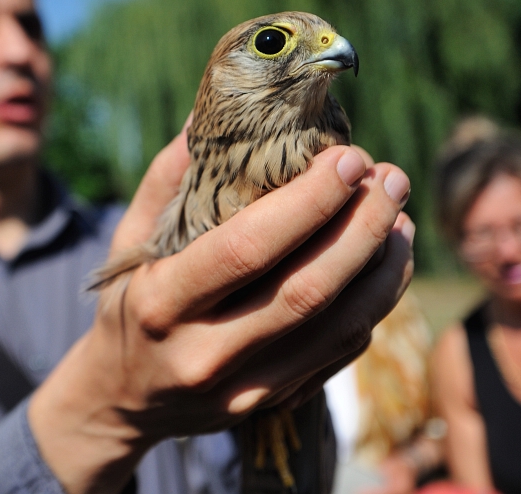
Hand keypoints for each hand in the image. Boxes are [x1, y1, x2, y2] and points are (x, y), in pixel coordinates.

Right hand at [29, 128, 413, 493]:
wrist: (119, 399)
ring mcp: (239, 389)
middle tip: (391, 178)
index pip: (249, 248)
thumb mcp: (127, 240)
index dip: (309, 202)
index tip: (348, 158)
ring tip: (400, 218)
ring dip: (383, 269)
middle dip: (362, 227)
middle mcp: (202, 352)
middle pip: (306, 289)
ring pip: (337, 328)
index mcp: (161, 301)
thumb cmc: (126, 303)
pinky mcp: (269, 406)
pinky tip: (384, 266)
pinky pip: (337, 356)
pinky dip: (372, 306)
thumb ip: (166, 179)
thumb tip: (207, 113)